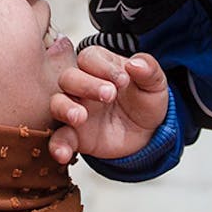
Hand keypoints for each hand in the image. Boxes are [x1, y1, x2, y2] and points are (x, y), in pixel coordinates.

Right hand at [48, 47, 168, 163]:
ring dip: (66, 108)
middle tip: (109, 95)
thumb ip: (149, 71)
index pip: (90, 57)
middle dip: (87, 85)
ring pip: (58, 103)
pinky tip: (63, 153)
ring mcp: (74, 109)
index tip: (123, 80)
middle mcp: (81, 85)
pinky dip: (57, 146)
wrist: (146, 133)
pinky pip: (58, 139)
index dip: (104, 67)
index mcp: (99, 66)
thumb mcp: (154, 85)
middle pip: (69, 77)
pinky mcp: (73, 135)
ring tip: (80, 117)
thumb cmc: (144, 102)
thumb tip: (136, 64)